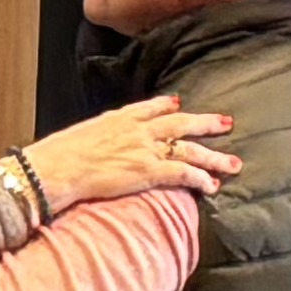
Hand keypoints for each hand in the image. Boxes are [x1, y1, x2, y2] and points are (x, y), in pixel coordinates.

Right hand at [23, 92, 239, 209]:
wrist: (57, 167)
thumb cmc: (59, 155)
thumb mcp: (81, 134)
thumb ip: (99, 134)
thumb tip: (97, 144)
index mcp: (119, 117)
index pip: (151, 107)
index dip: (168, 106)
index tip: (179, 105)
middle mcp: (138, 129)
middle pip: (180, 123)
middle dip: (205, 123)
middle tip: (226, 123)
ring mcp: (145, 149)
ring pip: (189, 149)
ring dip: (213, 156)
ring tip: (233, 163)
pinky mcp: (148, 170)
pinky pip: (182, 172)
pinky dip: (200, 178)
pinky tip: (212, 185)